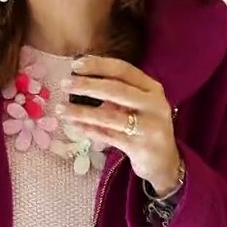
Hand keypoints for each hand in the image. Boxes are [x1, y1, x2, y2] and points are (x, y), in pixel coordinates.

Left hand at [55, 56, 180, 194]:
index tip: (75, 64)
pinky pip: (108, 136)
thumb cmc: (144, 126)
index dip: (99, 65)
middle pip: (116, 89)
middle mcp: (154, 104)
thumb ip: (115, 91)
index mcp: (152, 88)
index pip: (124, 70)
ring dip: (81, 111)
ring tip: (60, 109)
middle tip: (64, 84)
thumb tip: (78, 77)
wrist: (165, 162)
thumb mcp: (137, 105)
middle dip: (87, 85)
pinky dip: (88, 130)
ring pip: (109, 116)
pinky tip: (73, 126)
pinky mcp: (141, 147)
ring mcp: (149, 127)